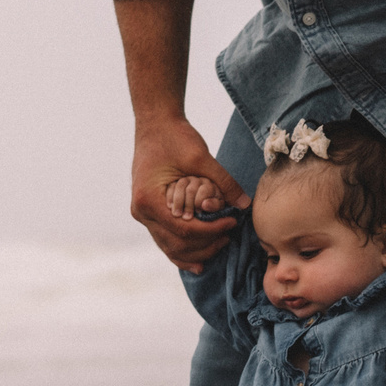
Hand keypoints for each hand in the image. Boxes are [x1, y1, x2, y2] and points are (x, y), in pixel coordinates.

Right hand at [131, 117, 248, 272]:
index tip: (232, 224)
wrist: (155, 125)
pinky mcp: (148, 213)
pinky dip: (181, 250)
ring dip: (194, 252)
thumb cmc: (175, 137)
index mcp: (149, 199)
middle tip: (229, 237)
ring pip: (168, 247)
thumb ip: (223, 182)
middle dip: (205, 245)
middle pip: (175, 244)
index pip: (184, 229)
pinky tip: (197, 261)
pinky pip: (164, 239)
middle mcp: (141, 211)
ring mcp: (142, 214)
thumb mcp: (201, 157)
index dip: (210, 231)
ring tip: (218, 248)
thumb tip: (244, 204)